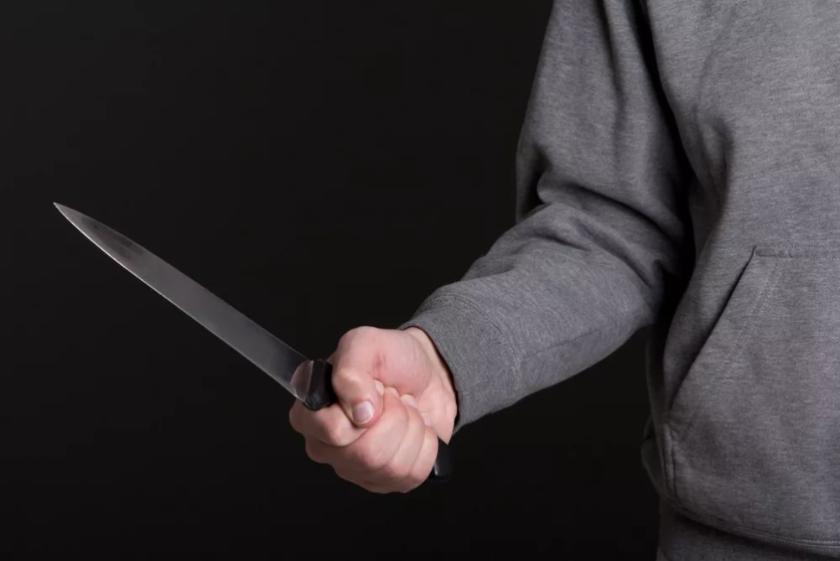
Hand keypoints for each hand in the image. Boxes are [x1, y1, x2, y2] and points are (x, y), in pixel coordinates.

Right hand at [288, 326, 456, 492]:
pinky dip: (425, 445)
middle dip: (393, 417)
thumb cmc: (392, 358)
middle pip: (365, 454)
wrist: (428, 373)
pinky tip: (414, 429)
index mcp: (311, 413)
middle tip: (390, 397)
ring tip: (402, 410)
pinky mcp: (386, 481)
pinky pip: (412, 474)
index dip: (360, 411)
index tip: (373, 388)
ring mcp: (356, 468)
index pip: (330, 430)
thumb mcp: (365, 343)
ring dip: (410, 428)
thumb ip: (351, 369)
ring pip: (391, 466)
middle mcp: (328, 446)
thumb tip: (360, 412)